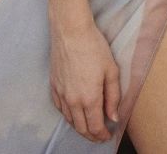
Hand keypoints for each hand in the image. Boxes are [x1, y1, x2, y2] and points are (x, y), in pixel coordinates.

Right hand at [49, 18, 120, 142]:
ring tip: (89, 126)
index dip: (102, 135)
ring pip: (69, 120)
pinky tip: (74, 112)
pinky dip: (68, 115)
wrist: (71, 31)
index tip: (108, 136)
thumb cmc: (94, 47)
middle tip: (99, 136)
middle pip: (81, 128)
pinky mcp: (53, 86)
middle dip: (91, 135)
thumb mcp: (111, 70)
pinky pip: (60, 108)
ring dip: (80, 127)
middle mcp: (73, 100)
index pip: (95, 127)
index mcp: (89, 98)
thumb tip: (113, 117)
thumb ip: (113, 96)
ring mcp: (61, 94)